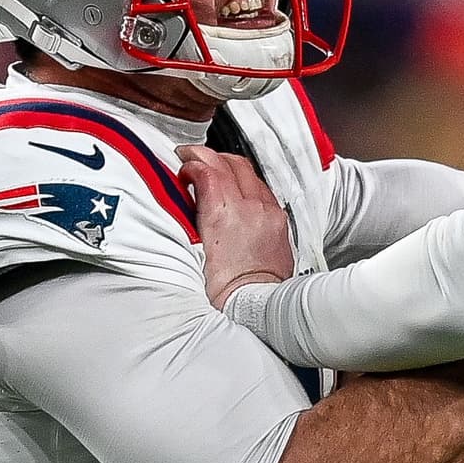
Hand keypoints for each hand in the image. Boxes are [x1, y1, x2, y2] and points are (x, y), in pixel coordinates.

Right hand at [186, 147, 295, 305]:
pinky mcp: (279, 220)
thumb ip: (195, 215)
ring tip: (215, 173)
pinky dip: (247, 184)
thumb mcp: (197, 250)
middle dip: (210, 156)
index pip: (208, 169)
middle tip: (195, 160)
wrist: (257, 306)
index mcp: (223, 214)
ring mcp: (268, 212)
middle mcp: (250, 207)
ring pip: (249, 172)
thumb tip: (190, 194)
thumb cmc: (226, 289)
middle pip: (230, 162)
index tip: (184, 166)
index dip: (192, 161)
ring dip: (230, 168)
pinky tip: (238, 193)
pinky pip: (263, 189)